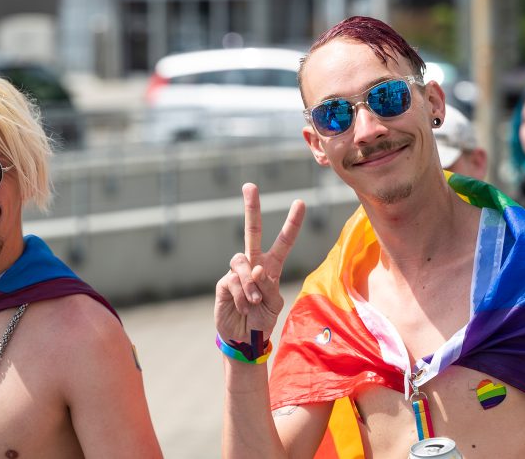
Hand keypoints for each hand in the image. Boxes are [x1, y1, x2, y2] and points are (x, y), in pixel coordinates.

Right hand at [215, 183, 305, 342]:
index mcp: (272, 267)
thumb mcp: (274, 306)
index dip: (292, 223)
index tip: (300, 203)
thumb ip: (269, 287)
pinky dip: (242, 297)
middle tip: (250, 185)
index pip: (283, 241)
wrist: (243, 339)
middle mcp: (254, 264)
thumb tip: (255, 269)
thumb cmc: (262, 321)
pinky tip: (244, 307)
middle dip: (251, 208)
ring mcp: (237, 272)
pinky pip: (233, 282)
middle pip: (251, 231)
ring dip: (250, 285)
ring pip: (242, 262)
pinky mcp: (224, 283)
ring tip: (254, 303)